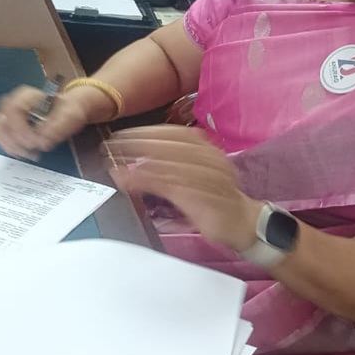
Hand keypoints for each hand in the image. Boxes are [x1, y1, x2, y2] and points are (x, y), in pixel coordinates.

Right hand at [0, 85, 90, 159]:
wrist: (67, 110)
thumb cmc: (67, 110)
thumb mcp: (69, 116)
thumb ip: (55, 128)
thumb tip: (41, 141)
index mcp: (28, 95)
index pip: (13, 110)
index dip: (20, 129)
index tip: (34, 142)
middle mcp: (14, 101)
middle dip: (12, 138)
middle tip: (28, 150)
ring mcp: (8, 112)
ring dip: (8, 144)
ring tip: (26, 153)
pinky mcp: (8, 124)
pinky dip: (8, 146)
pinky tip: (23, 152)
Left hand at [105, 124, 261, 251]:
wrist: (243, 223)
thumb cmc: (217, 199)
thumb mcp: (197, 175)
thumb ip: (174, 164)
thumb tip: (141, 159)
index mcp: (208, 150)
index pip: (175, 132)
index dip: (147, 131)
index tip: (124, 132)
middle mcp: (208, 159)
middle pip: (167, 144)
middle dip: (136, 143)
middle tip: (111, 145)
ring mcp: (205, 177)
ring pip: (165, 163)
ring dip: (136, 162)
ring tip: (113, 163)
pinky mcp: (199, 197)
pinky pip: (167, 185)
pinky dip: (144, 181)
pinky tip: (128, 181)